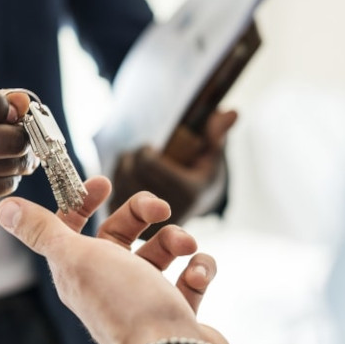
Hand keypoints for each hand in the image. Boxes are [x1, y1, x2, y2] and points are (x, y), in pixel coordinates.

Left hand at [0, 176, 230, 343]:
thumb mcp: (75, 258)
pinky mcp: (175, 310)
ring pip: (160, 252)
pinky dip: (198, 269)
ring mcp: (144, 297)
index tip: (104, 183)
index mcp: (78, 270)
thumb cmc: (124, 304)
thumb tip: (4, 208)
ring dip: (175, 239)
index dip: (83, 201)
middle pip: (121, 233)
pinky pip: (189, 277)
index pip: (72, 227)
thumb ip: (42, 231)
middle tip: (161, 209)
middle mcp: (108, 283)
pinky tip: (198, 273)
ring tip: (186, 246)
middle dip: (142, 213)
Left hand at [110, 109, 236, 235]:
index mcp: (188, 193)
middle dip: (133, 158)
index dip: (145, 151)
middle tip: (141, 155)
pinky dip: (116, 185)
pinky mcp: (133, 231)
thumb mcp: (212, 155)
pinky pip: (113, 198)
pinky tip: (127, 180)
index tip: (150, 148)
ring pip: (118, 184)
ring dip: (123, 169)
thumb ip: (217, 134)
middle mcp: (168, 212)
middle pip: (131, 172)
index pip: (148, 162)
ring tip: (135, 166)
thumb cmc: (202, 174)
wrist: (192, 208)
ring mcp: (148, 224)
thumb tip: (232, 112)